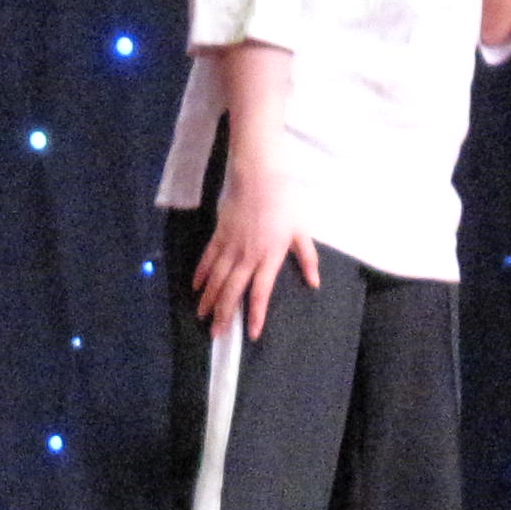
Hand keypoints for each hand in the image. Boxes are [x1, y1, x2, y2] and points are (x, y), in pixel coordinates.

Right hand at [193, 158, 320, 339]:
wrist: (259, 174)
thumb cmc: (285, 201)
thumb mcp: (301, 230)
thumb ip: (307, 258)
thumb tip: (314, 282)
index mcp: (270, 256)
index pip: (261, 292)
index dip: (256, 314)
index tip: (252, 334)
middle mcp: (247, 255)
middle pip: (233, 290)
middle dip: (224, 314)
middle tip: (216, 334)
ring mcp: (230, 245)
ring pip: (217, 278)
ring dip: (209, 299)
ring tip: (202, 316)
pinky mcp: (219, 234)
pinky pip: (208, 258)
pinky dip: (201, 274)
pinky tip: (196, 288)